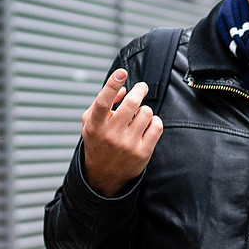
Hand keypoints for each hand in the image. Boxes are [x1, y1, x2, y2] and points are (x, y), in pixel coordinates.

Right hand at [80, 69, 162, 196]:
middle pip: (132, 103)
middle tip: (142, 87)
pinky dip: (155, 121)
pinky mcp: (143, 152)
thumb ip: (102, 102)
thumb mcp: (91, 122)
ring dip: (145, 110)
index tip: (121, 72)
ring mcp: (128, 144)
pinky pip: (157, 126)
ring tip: (138, 116)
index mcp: (95, 125)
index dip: (112, 84)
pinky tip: (148, 125)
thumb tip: (124, 89)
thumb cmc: (98, 142)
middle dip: (140, 90)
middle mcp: (111, 134)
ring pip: (147, 113)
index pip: (103, 102)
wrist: (104, 176)